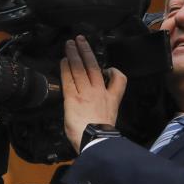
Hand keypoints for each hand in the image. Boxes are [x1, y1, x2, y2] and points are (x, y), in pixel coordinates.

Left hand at [60, 35, 126, 151]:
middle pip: (94, 66)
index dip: (114, 71)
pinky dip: (66, 68)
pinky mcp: (73, 98)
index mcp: (111, 99)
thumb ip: (103, 108)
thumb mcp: (109, 120)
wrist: (97, 143)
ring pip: (80, 68)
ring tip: (70, 44)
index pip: (119, 80)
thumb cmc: (101, 137)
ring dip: (74, 54)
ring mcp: (86, 93)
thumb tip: (93, 106)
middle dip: (87, 51)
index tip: (109, 68)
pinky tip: (63, 60)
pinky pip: (69, 79)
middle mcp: (100, 93)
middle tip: (81, 39)